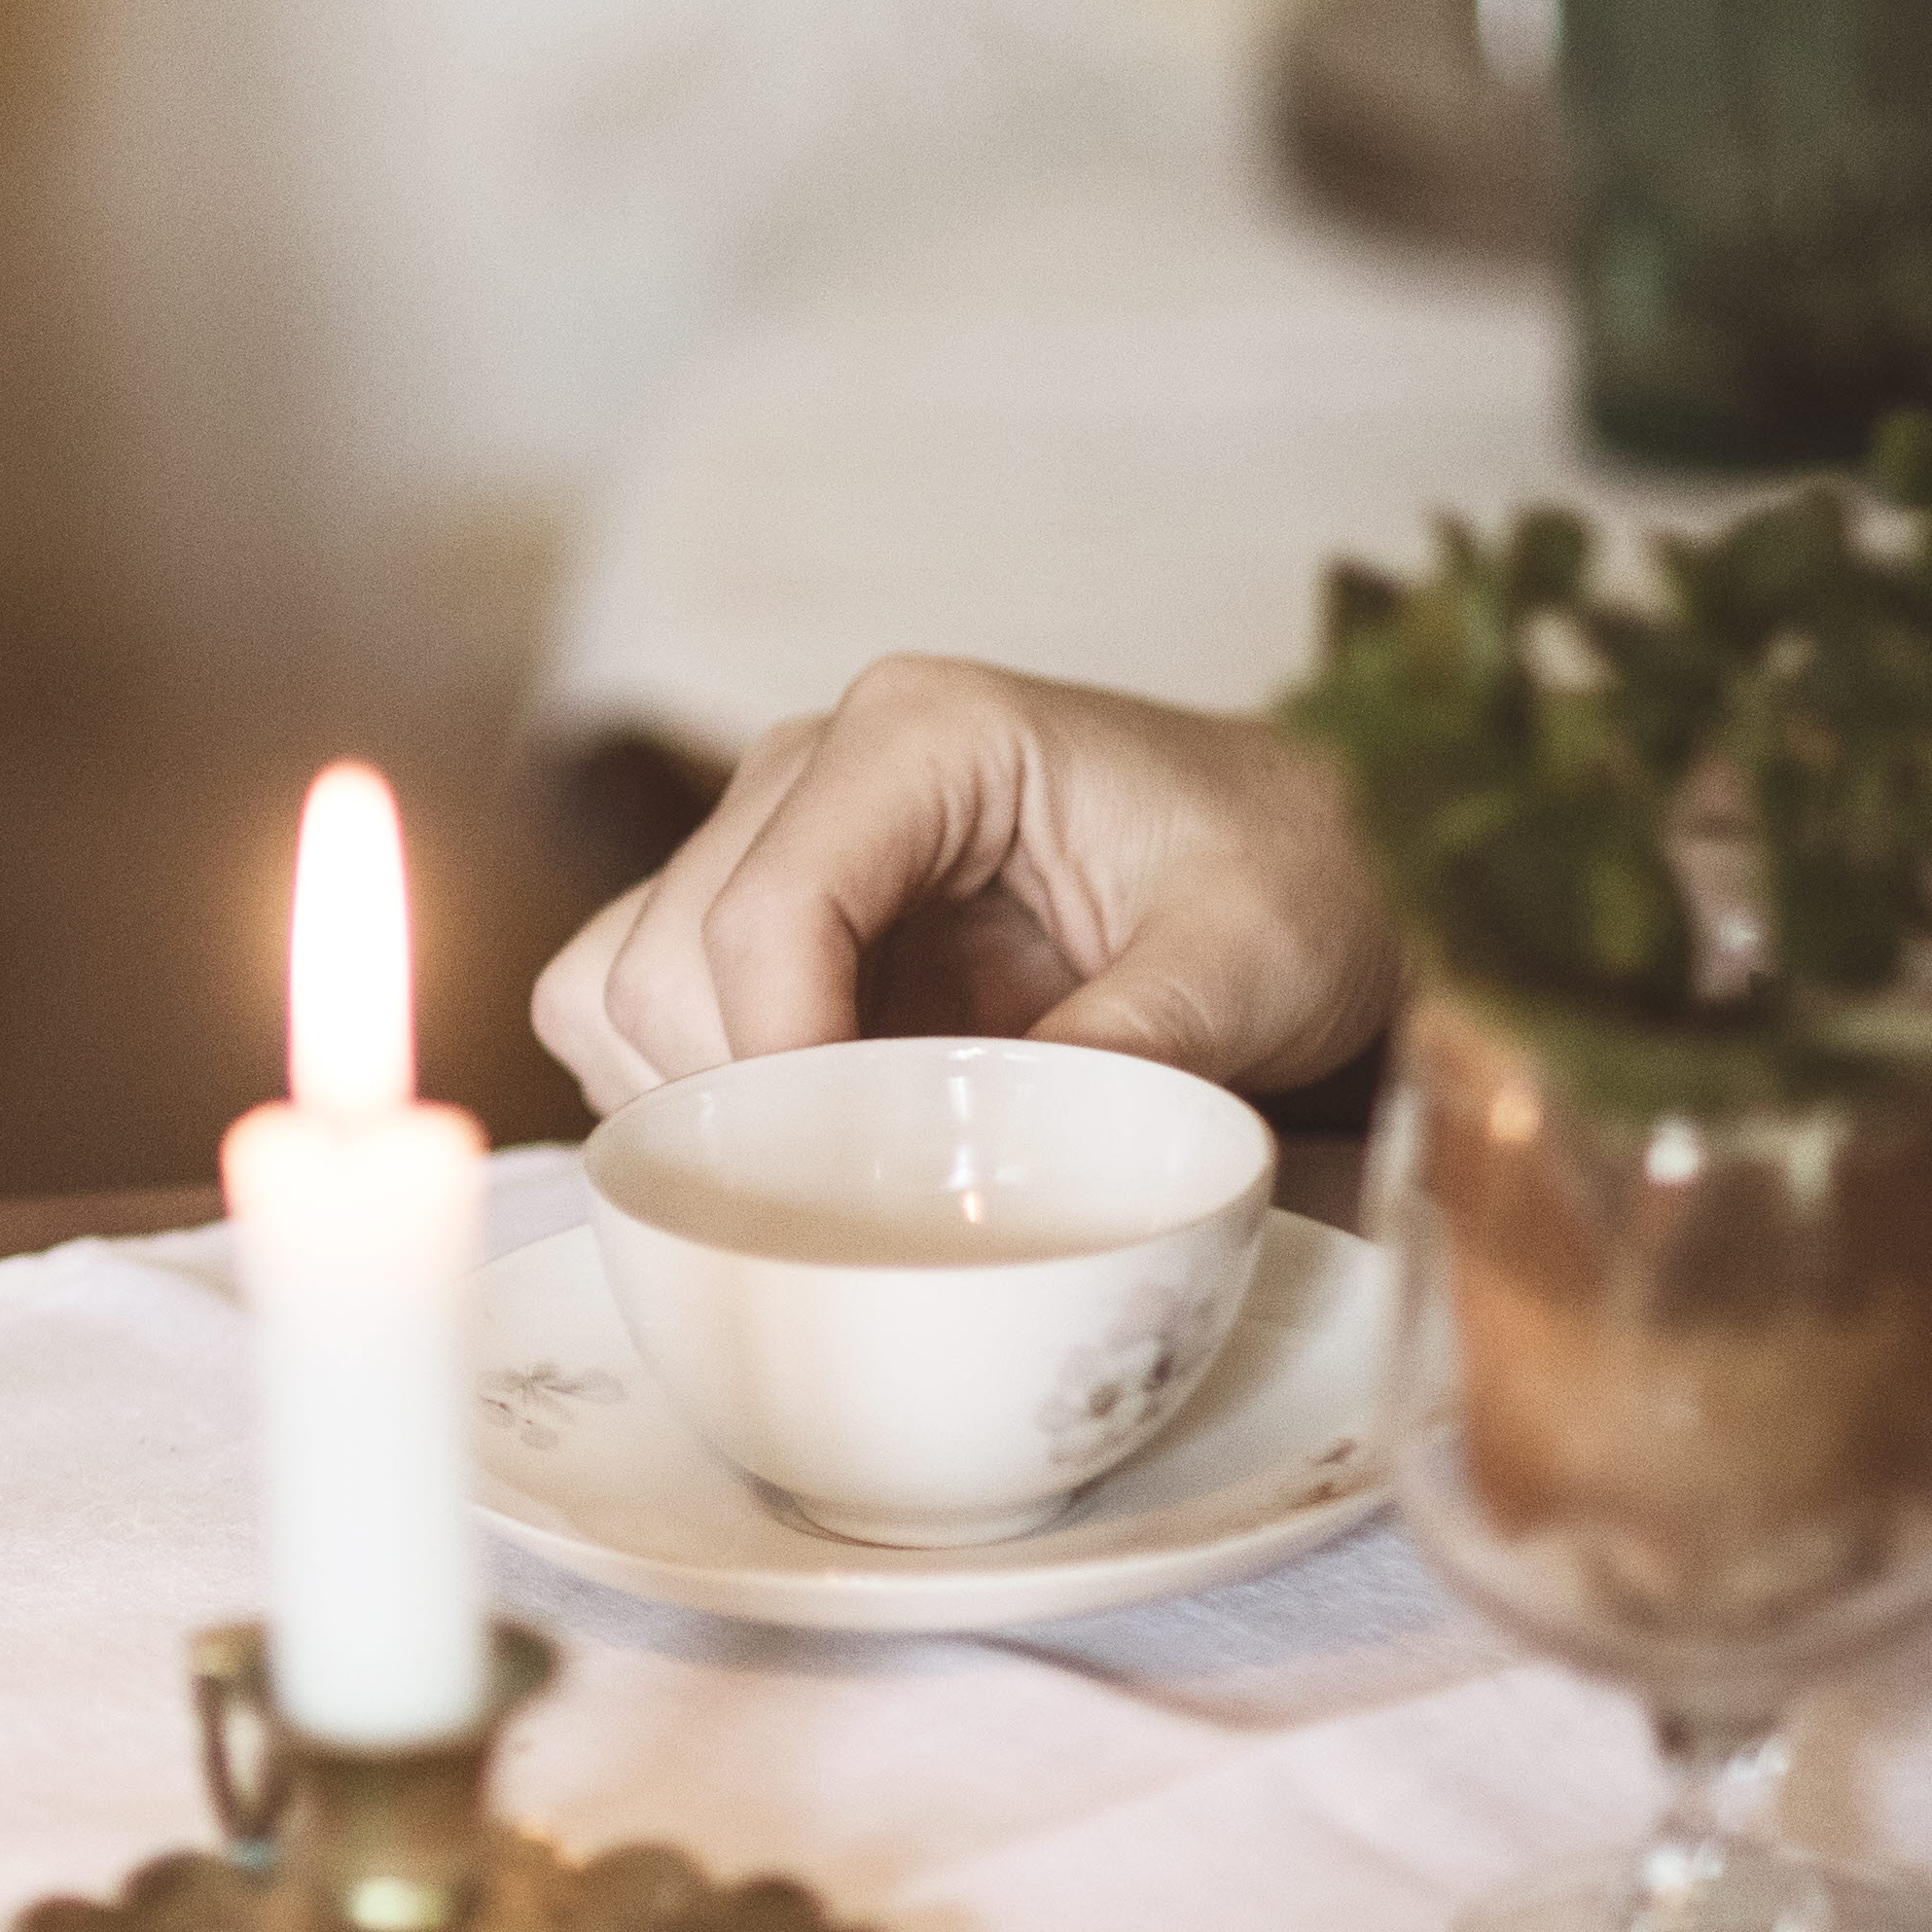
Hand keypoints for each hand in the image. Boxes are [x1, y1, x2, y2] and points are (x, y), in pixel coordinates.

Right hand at [534, 659, 1400, 1112]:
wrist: (1310, 874)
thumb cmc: (1288, 886)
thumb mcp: (1248, 966)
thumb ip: (1124, 1050)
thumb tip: (989, 1177)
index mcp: (920, 733)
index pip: (764, 914)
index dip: (782, 1071)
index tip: (860, 1190)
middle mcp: (810, 767)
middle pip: (665, 963)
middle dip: (744, 1106)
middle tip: (871, 1198)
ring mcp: (771, 839)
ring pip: (621, 992)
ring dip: (700, 1108)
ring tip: (843, 1170)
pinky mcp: (762, 918)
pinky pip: (632, 1016)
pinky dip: (687, 1101)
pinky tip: (811, 1142)